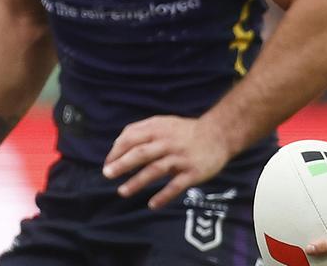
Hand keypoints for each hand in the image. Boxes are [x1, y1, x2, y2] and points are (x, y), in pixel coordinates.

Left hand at [103, 115, 229, 208]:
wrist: (219, 134)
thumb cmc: (186, 131)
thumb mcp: (164, 123)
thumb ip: (141, 131)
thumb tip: (117, 145)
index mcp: (159, 129)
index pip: (132, 138)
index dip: (117, 151)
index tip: (107, 164)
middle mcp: (169, 143)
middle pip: (141, 153)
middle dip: (122, 164)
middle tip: (107, 175)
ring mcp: (181, 158)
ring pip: (156, 170)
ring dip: (137, 181)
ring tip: (122, 192)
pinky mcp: (193, 172)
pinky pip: (176, 185)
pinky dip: (163, 196)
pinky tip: (152, 205)